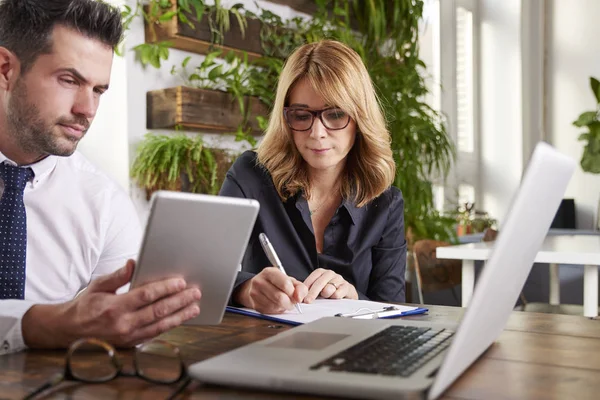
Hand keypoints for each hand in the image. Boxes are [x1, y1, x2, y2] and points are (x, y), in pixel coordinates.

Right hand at [22, 260, 201, 348]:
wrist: (70, 330)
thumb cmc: (86, 305)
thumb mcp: (98, 285)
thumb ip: (118, 275)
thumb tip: (133, 262)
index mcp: (114, 307)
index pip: (146, 296)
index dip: (165, 288)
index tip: (181, 282)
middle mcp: (123, 324)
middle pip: (158, 311)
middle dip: (179, 301)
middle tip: (195, 292)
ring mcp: (128, 336)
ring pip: (160, 325)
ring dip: (180, 315)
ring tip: (194, 307)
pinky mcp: (131, 343)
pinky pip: (155, 334)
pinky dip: (170, 325)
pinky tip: (181, 318)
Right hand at [234, 267, 307, 313]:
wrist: (259, 288)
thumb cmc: (277, 284)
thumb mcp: (290, 281)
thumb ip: (299, 287)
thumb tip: (299, 298)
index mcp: (269, 272)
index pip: (285, 284)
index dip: (293, 292)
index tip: (295, 295)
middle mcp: (259, 281)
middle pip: (280, 297)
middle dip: (289, 302)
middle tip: (292, 302)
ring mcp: (255, 294)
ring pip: (275, 306)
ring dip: (283, 307)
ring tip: (284, 303)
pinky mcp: (254, 305)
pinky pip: (270, 311)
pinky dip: (277, 311)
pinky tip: (276, 305)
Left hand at [303, 268, 357, 302]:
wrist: (347, 295)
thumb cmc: (330, 292)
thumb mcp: (319, 290)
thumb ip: (310, 291)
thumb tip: (300, 296)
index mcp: (321, 273)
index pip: (313, 277)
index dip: (306, 287)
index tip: (301, 296)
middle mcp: (330, 274)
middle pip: (320, 282)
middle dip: (312, 293)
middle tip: (307, 301)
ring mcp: (339, 279)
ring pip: (329, 287)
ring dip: (325, 294)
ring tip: (324, 298)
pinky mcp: (347, 286)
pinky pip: (339, 291)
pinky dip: (335, 295)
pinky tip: (334, 298)